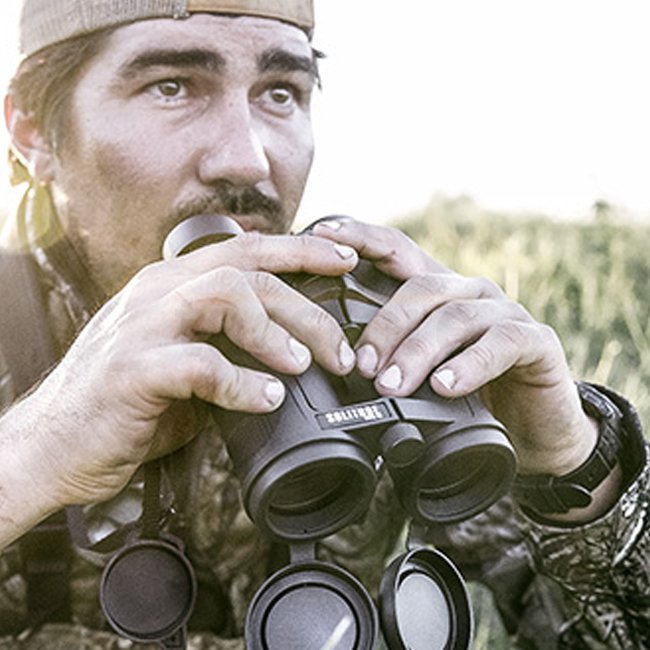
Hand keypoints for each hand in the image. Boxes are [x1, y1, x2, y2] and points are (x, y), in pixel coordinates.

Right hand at [0, 232, 358, 542]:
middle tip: (340, 348)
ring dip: (275, 333)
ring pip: (226, 295)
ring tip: (302, 365)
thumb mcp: (185, 359)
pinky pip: (201, 363)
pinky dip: (242, 383)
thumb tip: (292, 350)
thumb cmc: (128, 401)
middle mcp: (158, 291)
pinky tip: (264, 399)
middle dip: (307, 306)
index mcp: (172, 283)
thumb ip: (227, 344)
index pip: (247, 248)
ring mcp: (143, 325)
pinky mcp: (134, 369)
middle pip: (248, 270)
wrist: (54, 443)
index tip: (346, 259)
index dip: (302, 249)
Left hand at [311, 218, 597, 478]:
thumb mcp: (423, 374)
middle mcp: (470, 293)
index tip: (320, 233)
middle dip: (385, 327)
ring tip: (392, 386)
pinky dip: (468, 365)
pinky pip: (500, 343)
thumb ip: (390, 360)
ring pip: (454, 316)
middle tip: (361, 367)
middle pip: (421, 290)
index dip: (360, 237)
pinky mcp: (536, 341)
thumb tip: (338, 369)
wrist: (533, 430)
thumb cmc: (468, 397)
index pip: (397, 250)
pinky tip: (445, 386)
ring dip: (418, 351)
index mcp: (438, 293)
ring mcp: (505, 312)